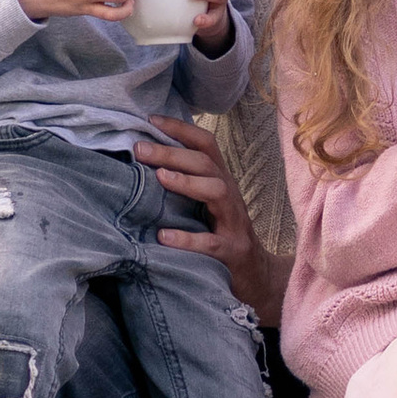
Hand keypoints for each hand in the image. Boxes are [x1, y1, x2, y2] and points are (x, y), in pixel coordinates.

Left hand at [132, 112, 290, 323]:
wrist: (257, 278)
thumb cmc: (222, 236)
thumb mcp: (207, 205)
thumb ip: (186, 183)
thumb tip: (144, 161)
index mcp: (221, 181)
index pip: (206, 144)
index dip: (180, 129)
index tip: (150, 119)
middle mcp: (230, 196)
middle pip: (207, 164)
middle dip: (173, 153)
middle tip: (139, 149)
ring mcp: (234, 224)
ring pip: (217, 192)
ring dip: (187, 182)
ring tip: (158, 178)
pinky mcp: (233, 253)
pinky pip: (211, 243)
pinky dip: (187, 239)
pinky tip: (163, 237)